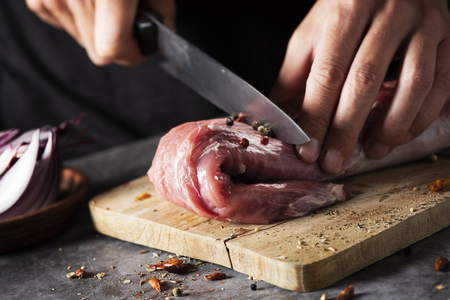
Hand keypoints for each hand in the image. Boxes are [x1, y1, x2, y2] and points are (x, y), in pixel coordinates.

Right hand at [26, 0, 175, 65]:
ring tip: (108, 1)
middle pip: (97, 49)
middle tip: (130, 16)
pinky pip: (62, 21)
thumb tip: (161, 31)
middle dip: (120, 41)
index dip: (133, 54)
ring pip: (81, 38)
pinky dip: (78, 16)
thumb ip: (162, 7)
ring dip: (99, 30)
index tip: (143, 48)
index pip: (112, 49)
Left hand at [270, 0, 449, 173]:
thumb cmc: (344, 11)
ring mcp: (422, 23)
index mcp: (344, 13)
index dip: (316, 117)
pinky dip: (422, 114)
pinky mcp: (445, 36)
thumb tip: (275, 119)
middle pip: (365, 80)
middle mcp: (386, 13)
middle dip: (347, 129)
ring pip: (413, 82)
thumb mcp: (312, 36)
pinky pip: (442, 81)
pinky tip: (403, 134)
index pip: (328, 73)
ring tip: (372, 152)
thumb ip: (294, 76)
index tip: (307, 150)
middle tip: (333, 163)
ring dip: (392, 125)